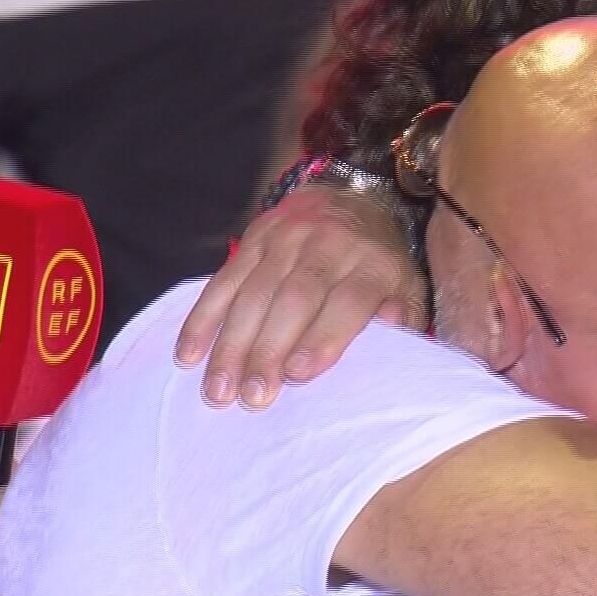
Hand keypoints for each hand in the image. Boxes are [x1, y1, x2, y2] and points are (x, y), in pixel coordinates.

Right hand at [174, 185, 429, 408]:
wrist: (354, 198)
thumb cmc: (379, 264)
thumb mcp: (407, 287)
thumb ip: (401, 316)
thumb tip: (390, 336)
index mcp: (372, 264)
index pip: (347, 299)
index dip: (324, 336)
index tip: (299, 374)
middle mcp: (328, 246)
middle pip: (294, 299)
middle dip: (269, 350)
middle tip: (252, 397)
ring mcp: (286, 239)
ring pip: (253, 293)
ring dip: (232, 344)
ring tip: (219, 390)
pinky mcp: (254, 238)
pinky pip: (223, 281)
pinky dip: (203, 319)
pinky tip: (189, 355)